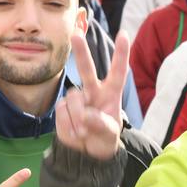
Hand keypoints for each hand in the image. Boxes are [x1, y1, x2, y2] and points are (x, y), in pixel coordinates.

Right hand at [54, 32, 126, 160]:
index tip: (123, 34)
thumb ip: (102, 125)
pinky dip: (69, 125)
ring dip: (78, 118)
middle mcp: (93, 91)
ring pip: (74, 100)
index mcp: (111, 93)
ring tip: (84, 132)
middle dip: (81, 52)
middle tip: (76, 35)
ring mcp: (77, 98)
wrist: (86, 152)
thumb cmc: (104, 138)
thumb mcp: (110, 135)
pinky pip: (63, 112)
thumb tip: (87, 116)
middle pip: (87, 69)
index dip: (121, 54)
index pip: (118, 72)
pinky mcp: (63, 106)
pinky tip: (75, 132)